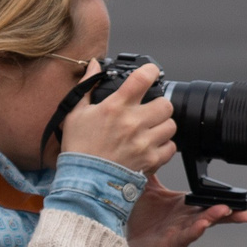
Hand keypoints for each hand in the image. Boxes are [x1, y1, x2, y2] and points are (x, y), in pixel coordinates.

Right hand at [58, 62, 175, 174]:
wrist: (84, 181)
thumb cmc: (79, 148)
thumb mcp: (76, 113)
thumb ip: (87, 86)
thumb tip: (94, 65)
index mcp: (115, 107)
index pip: (142, 78)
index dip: (151, 71)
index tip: (151, 73)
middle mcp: (133, 122)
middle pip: (165, 103)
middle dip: (159, 105)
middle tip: (150, 111)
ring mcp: (144, 142)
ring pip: (170, 125)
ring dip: (162, 126)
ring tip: (150, 131)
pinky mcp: (151, 160)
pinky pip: (171, 147)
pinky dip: (164, 147)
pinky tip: (151, 147)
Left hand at [125, 174, 246, 246]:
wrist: (127, 245)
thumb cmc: (140, 220)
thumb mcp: (146, 190)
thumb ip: (151, 169)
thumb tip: (153, 147)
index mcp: (184, 204)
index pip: (208, 198)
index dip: (225, 196)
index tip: (241, 194)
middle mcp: (186, 218)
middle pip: (214, 213)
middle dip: (232, 210)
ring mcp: (180, 232)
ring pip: (203, 224)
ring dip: (215, 217)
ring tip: (227, 210)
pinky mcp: (170, 244)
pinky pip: (184, 237)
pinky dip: (194, 232)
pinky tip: (203, 225)